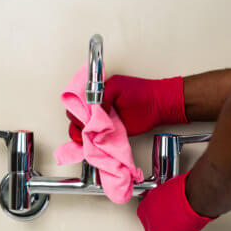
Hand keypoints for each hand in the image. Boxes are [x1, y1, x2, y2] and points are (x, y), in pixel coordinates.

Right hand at [67, 75, 186, 143]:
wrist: (156, 105)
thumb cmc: (139, 91)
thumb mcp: (116, 87)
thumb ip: (100, 96)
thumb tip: (92, 111)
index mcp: (96, 94)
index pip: (76, 103)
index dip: (75, 111)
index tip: (79, 117)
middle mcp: (97, 108)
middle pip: (76, 118)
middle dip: (77, 124)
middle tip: (84, 127)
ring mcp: (103, 122)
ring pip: (84, 130)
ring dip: (81, 134)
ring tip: (86, 136)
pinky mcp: (110, 133)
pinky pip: (96, 139)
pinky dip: (91, 143)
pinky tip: (90, 143)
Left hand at [137, 173, 213, 230]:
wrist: (196, 195)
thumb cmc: (192, 188)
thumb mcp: (178, 191)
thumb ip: (174, 200)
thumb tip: (182, 203)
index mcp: (150, 200)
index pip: (151, 215)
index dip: (163, 221)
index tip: (172, 224)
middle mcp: (149, 215)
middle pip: (157, 228)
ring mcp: (154, 229)